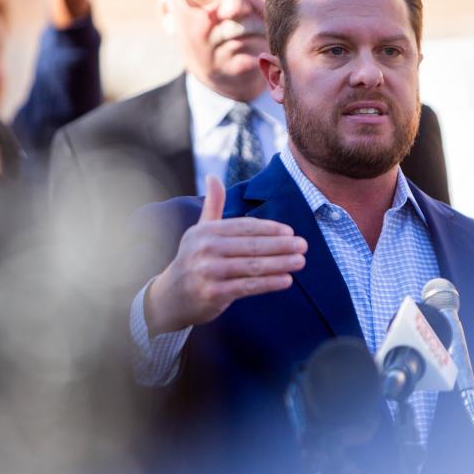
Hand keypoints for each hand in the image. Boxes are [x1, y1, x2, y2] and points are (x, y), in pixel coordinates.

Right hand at [146, 175, 307, 335]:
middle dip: (281, 245)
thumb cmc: (193, 260)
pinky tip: (286, 280)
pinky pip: (247, 287)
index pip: (244, 226)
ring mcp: (209, 272)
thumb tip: (212, 176)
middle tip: (303, 245)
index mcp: (205, 231)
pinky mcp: (213, 293)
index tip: (290, 231)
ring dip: (280, 263)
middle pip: (251, 245)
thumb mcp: (199, 231)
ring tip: (300, 261)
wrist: (170, 297)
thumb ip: (212, 205)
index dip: (269, 228)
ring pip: (253, 266)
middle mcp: (205, 249)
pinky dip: (269, 283)